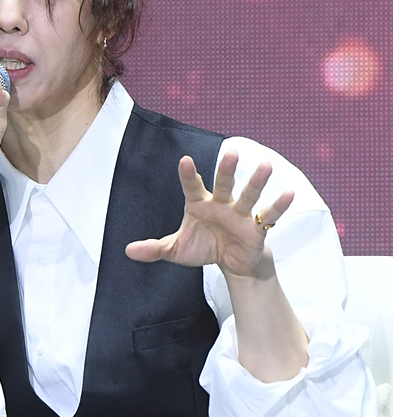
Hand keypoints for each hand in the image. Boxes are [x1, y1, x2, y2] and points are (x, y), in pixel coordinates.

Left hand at [125, 151, 293, 278]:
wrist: (230, 264)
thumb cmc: (203, 248)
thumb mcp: (176, 250)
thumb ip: (154, 249)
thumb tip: (128, 251)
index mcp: (199, 204)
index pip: (192, 187)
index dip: (189, 175)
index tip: (184, 161)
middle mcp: (221, 204)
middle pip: (224, 184)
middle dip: (227, 170)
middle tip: (231, 153)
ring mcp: (240, 214)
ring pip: (248, 195)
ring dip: (256, 182)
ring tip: (266, 166)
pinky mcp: (256, 228)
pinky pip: (268, 215)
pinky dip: (278, 206)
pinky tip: (289, 193)